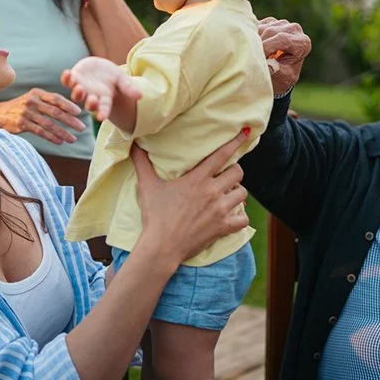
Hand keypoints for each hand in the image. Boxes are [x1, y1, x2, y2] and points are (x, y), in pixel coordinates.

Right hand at [0, 88, 85, 144]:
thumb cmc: (20, 107)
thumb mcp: (32, 99)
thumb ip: (47, 102)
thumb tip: (69, 110)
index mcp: (37, 93)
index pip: (56, 98)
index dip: (69, 105)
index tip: (79, 112)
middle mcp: (32, 101)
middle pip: (55, 112)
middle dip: (70, 121)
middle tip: (81, 127)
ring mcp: (26, 113)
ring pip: (49, 124)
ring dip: (63, 132)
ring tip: (73, 139)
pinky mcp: (22, 124)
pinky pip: (40, 132)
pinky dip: (51, 137)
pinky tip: (60, 142)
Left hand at [61, 56, 141, 121]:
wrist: (99, 69)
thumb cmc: (111, 77)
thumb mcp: (121, 80)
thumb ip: (128, 88)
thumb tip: (141, 96)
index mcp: (103, 98)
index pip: (104, 108)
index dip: (103, 112)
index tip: (102, 117)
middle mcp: (91, 95)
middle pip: (89, 103)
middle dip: (90, 103)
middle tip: (92, 100)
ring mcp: (81, 87)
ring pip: (77, 94)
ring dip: (77, 92)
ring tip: (79, 88)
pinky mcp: (73, 78)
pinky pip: (67, 80)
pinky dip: (66, 78)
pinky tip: (67, 73)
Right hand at [130, 132, 250, 267]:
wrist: (162, 246)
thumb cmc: (155, 215)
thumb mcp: (147, 186)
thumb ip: (142, 163)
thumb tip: (133, 144)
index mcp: (197, 178)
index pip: (222, 155)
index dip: (235, 142)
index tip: (246, 132)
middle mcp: (212, 192)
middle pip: (238, 172)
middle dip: (234, 171)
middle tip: (225, 176)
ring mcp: (220, 210)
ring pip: (243, 194)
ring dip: (237, 193)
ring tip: (228, 194)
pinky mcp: (223, 227)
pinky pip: (243, 219)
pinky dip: (240, 217)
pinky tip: (233, 216)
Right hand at [258, 17, 311, 95]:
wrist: (277, 76)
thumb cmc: (282, 78)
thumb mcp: (283, 79)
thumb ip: (276, 71)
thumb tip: (266, 65)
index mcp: (303, 43)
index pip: (283, 39)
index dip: (266, 47)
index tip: (256, 58)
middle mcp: (295, 29)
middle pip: (270, 31)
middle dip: (258, 45)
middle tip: (249, 58)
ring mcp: (282, 23)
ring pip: (261, 28)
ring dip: (253, 41)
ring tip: (251, 56)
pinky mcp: (270, 21)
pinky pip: (256, 25)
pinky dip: (251, 37)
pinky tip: (253, 48)